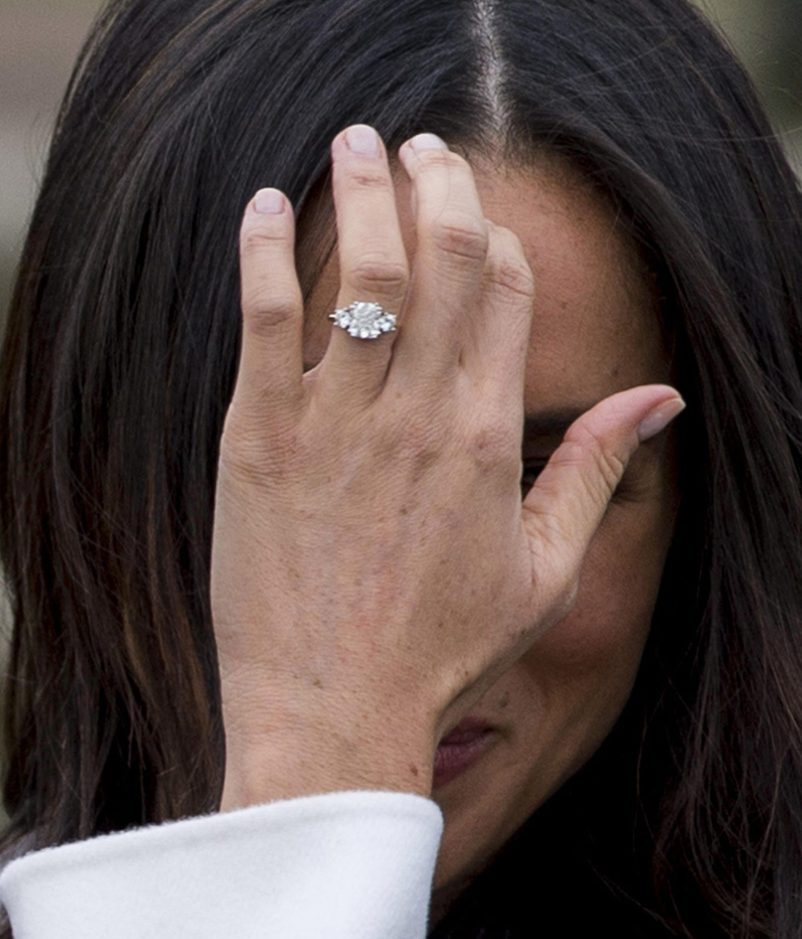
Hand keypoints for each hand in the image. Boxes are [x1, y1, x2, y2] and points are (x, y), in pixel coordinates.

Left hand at [212, 125, 683, 809]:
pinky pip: (263, 316)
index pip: (506, 291)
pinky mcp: (255, 438)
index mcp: (487, 437)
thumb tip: (659, 398)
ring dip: (360, 189)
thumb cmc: (441, 649)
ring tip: (357, 141)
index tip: (479, 222)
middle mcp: (416, 414)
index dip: (498, 240)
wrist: (332, 710)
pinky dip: (263, 250)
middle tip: (422, 143)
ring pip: (356, 267)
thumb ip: (595, 470)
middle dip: (438, 180)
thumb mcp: (545, 569)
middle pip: (441, 254)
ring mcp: (332, 422)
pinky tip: (265, 206)